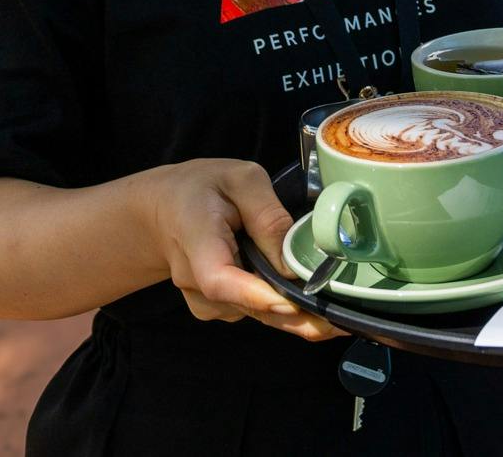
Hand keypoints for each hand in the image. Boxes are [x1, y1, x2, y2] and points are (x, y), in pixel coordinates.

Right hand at [140, 158, 344, 340]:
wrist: (163, 210)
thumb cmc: (203, 188)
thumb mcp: (242, 179)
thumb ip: (269, 216)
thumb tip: (294, 261)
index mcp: (196, 237)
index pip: (219, 279)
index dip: (255, 296)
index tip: (291, 304)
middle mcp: (194, 279)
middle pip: (246, 306)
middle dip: (295, 317)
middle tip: (338, 323)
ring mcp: (202, 299)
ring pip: (255, 312)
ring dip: (291, 311)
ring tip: (325, 299)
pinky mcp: (214, 307)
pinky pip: (253, 311)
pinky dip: (278, 306)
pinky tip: (295, 290)